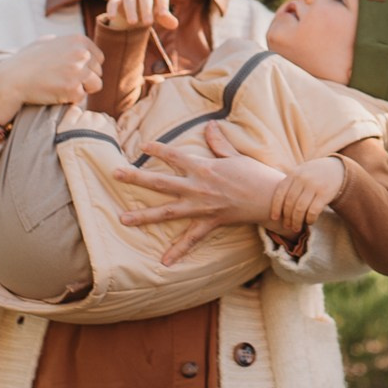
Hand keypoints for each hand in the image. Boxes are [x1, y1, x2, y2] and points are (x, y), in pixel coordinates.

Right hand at [0, 30, 97, 124]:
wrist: (11, 78)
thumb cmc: (26, 61)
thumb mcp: (46, 42)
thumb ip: (65, 42)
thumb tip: (79, 46)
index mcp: (78, 40)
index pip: (98, 58)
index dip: (86, 68)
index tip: (68, 71)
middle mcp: (81, 53)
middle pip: (98, 72)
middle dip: (84, 79)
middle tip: (62, 80)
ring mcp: (78, 71)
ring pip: (95, 85)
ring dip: (81, 89)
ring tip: (60, 86)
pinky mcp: (72, 88)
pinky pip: (82, 98)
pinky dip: (71, 99)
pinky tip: (55, 92)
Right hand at [100, 0, 178, 36]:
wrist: (134, 11)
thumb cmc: (151, 11)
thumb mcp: (159, 15)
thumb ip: (167, 19)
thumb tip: (174, 24)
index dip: (163, 3)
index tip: (163, 15)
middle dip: (146, 9)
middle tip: (148, 23)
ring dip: (131, 10)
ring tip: (133, 23)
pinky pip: (113, 1)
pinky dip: (112, 8)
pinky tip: (112, 17)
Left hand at [117, 120, 282, 261]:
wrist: (272, 198)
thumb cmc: (255, 174)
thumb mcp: (235, 155)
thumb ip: (218, 143)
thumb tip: (209, 126)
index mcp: (203, 167)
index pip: (175, 156)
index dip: (158, 150)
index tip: (143, 146)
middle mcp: (198, 186)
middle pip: (161, 182)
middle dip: (136, 178)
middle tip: (115, 174)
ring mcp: (203, 206)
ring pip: (168, 211)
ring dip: (144, 215)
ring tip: (123, 218)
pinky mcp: (211, 222)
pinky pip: (192, 238)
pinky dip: (179, 250)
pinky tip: (164, 262)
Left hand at [267, 154, 346, 239]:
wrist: (337, 169)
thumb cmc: (313, 175)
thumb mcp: (301, 173)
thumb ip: (289, 184)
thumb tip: (274, 205)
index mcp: (294, 174)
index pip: (280, 193)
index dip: (275, 207)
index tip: (274, 218)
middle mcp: (302, 179)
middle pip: (290, 202)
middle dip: (287, 217)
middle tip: (287, 226)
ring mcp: (314, 186)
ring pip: (300, 208)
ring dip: (297, 221)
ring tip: (296, 228)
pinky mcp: (325, 193)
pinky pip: (313, 210)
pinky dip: (309, 219)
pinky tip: (309, 222)